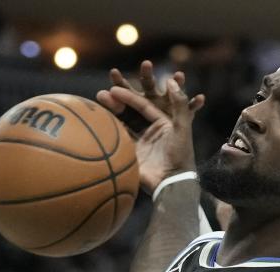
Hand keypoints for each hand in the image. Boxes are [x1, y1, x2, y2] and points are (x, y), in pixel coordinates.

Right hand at [97, 64, 204, 192]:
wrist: (170, 183)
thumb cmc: (180, 154)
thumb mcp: (183, 127)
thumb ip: (180, 104)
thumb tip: (171, 80)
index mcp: (162, 121)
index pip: (143, 104)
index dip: (129, 96)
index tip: (114, 89)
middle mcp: (150, 130)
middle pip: (130, 111)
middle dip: (117, 101)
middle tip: (102, 94)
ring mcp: (139, 142)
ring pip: (122, 123)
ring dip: (110, 113)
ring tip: (97, 105)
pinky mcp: (131, 154)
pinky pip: (118, 139)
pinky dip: (108, 129)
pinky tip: (96, 121)